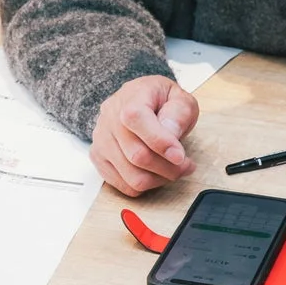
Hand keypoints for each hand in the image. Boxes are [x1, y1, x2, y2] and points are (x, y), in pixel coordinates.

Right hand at [91, 75, 198, 195]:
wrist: (137, 100)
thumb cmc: (160, 101)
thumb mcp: (179, 98)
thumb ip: (178, 113)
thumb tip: (170, 134)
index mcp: (130, 99)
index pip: (137, 120)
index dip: (161, 143)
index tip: (181, 156)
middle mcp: (109, 119)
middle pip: (137, 156)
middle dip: (169, 167)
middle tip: (186, 165)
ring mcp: (102, 141)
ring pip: (131, 177)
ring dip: (159, 180)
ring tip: (173, 170)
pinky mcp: (99, 158)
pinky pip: (123, 185)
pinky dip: (145, 186)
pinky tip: (155, 173)